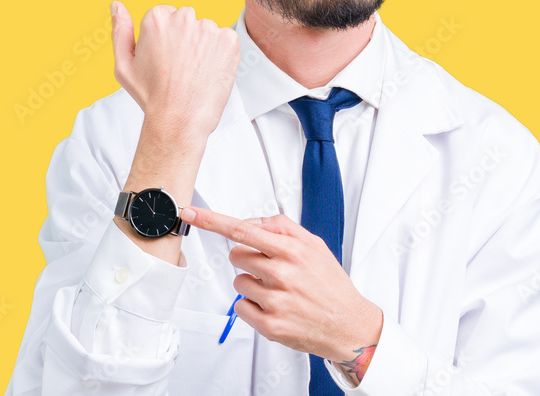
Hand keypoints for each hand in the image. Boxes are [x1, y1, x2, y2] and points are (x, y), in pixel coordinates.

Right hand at [110, 2, 239, 139]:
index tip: (166, 59)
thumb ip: (120, 30)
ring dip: (204, 47)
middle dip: (185, 39)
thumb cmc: (151, 96)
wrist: (179, 120)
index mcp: (156, 18)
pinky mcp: (228, 40)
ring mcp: (208, 28)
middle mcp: (183, 17)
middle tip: (180, 68)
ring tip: (195, 73)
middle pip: (187, 20)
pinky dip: (221, 54)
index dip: (166, 39)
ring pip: (206, 31)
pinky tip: (209, 72)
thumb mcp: (124, 65)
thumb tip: (116, 5)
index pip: (166, 15)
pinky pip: (225, 41)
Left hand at [179, 206, 382, 383]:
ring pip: (238, 282)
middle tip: (271, 270)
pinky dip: (252, 306)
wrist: (349, 325)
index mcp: (292, 251)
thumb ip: (283, 228)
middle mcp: (282, 274)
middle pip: (237, 256)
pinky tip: (274, 308)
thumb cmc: (331, 285)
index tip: (190, 213)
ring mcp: (275, 301)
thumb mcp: (315, 245)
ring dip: (252, 285)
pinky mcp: (269, 325)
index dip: (212, 221)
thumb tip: (253, 222)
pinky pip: (240, 307)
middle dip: (248, 259)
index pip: (243, 229)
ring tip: (279, 291)